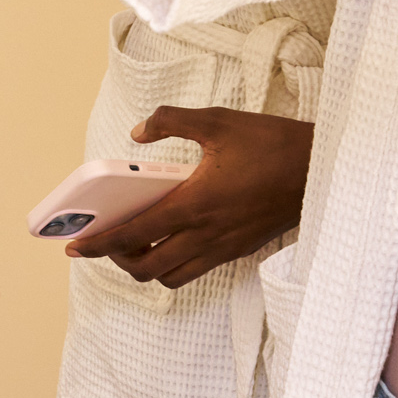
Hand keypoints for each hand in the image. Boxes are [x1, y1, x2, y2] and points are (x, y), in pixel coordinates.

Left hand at [67, 105, 314, 288]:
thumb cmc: (272, 144)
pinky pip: (196, 269)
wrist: (322, 169)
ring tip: (136, 243)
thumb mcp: (218, 121)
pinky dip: (175, 263)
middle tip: (106, 240)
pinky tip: (174, 238)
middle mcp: (206, 234)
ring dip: (147, 266)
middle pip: (147, 268)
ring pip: (172, 276)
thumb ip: (172, 122)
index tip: (75, 245)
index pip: (134, 235)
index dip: (100, 244)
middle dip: (117, 260)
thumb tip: (139, 133)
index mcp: (195, 204)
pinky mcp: (240, 249)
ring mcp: (225, 247)